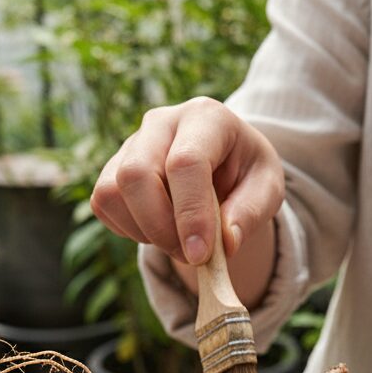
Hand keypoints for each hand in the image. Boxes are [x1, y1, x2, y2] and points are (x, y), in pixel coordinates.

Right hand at [90, 96, 283, 266]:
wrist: (225, 165)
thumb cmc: (247, 173)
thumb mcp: (268, 188)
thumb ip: (252, 213)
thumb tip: (225, 244)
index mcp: (206, 117)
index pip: (186, 163)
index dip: (190, 214)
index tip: (200, 254)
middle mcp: (162, 122)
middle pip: (137, 174)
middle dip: (161, 227)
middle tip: (191, 254)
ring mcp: (131, 143)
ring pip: (111, 192)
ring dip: (143, 231)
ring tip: (177, 241)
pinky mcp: (112, 168)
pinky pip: (103, 205)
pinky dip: (127, 230)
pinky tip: (158, 231)